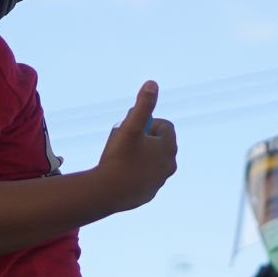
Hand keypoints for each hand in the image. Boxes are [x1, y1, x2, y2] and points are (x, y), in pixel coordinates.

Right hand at [96, 81, 176, 212]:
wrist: (107, 193)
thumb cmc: (118, 158)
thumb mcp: (130, 127)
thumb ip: (143, 105)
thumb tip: (153, 83)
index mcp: (168, 147)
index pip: (164, 126)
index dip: (147, 124)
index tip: (132, 128)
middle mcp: (170, 164)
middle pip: (158, 143)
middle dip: (143, 139)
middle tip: (124, 142)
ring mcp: (160, 180)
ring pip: (151, 160)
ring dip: (139, 155)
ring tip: (121, 157)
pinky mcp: (150, 192)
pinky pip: (144, 176)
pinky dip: (136, 172)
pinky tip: (121, 173)